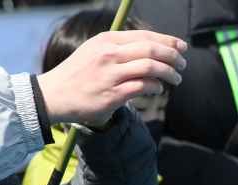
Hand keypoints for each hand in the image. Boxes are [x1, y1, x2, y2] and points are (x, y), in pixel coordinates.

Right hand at [38, 30, 187, 126]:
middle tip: (183, 64)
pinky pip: (142, 87)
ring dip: (169, 73)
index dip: (168, 40)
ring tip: (176, 79)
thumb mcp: (95, 51)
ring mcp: (111, 74)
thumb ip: (119, 47)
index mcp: (107, 40)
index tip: (182, 46)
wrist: (55, 95)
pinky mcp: (112, 94)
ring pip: (150, 67)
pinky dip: (155, 87)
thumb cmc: (79, 73)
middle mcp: (109, 54)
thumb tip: (150, 48)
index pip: (145, 36)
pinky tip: (158, 89)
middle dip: (173, 56)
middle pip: (151, 49)